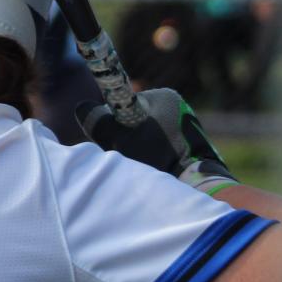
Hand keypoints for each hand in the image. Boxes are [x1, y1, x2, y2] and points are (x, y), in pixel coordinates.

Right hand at [74, 89, 236, 193]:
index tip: (117, 139)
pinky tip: (159, 168)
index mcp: (164, 97)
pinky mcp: (189, 143)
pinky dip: (154, 157)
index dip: (114, 122)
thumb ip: (97, 120)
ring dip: (140, 149)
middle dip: (127, 138)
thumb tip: (83, 108)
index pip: (123, 103)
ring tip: (148, 164)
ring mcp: (185, 125)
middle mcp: (177, 106)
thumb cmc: (158, 157)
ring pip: (146, 135)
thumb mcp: (117, 137)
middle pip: (134, 120)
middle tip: (131, 155)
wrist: (198, 184)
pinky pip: (160, 146)